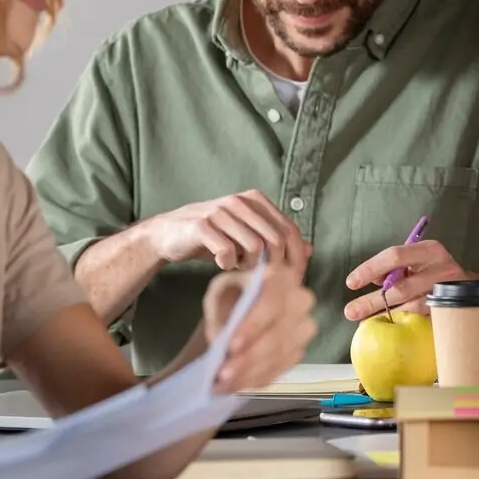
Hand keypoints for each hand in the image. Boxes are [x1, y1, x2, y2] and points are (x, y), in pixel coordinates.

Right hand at [143, 190, 310, 273]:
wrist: (168, 234)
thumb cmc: (213, 237)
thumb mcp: (247, 236)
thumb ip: (277, 240)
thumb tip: (310, 250)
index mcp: (256, 200)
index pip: (289, 229)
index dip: (296, 257)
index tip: (294, 279)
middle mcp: (240, 201)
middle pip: (276, 239)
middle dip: (275, 265)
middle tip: (264, 278)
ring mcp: (220, 211)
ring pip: (255, 246)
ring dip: (249, 265)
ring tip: (238, 265)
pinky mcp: (202, 225)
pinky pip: (227, 251)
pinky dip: (228, 264)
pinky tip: (222, 264)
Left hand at [203, 263, 315, 392]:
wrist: (240, 310)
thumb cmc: (230, 298)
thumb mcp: (219, 294)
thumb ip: (222, 311)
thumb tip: (225, 338)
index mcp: (281, 278)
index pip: (274, 302)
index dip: (254, 325)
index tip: (232, 345)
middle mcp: (301, 300)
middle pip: (280, 333)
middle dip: (250, 357)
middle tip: (222, 373)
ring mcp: (304, 327)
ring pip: (281, 355)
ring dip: (250, 373)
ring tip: (222, 384)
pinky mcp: (300, 349)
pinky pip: (281, 369)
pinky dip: (256, 379)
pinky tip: (235, 384)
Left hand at [343, 240, 478, 320]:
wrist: (470, 286)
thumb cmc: (434, 270)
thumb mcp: (416, 261)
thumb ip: (395, 268)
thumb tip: (373, 280)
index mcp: (430, 250)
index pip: (395, 255)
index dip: (370, 268)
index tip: (351, 282)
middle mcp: (441, 268)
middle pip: (401, 286)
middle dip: (372, 301)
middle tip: (350, 311)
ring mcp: (447, 291)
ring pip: (411, 305)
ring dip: (385, 314)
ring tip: (364, 321)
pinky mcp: (450, 309)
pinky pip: (421, 317)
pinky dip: (403, 320)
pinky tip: (390, 324)